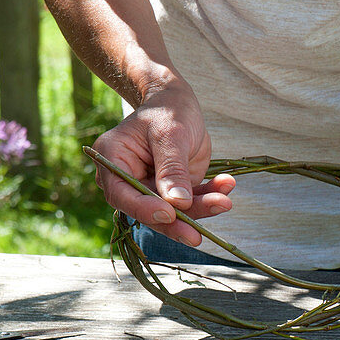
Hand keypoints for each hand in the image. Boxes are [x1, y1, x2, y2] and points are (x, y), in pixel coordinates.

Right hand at [92, 83, 234, 246]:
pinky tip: (227, 185)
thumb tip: (178, 204)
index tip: (169, 214)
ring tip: (224, 200)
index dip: (144, 209)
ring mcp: (151, 188)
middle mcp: (127, 180)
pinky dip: (210, 195)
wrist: (178, 102)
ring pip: (174, 211)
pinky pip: (192, 201)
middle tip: (197, 236)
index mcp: (112, 160)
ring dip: (201, 209)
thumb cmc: (167, 110)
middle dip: (177, 221)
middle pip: (149, 210)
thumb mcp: (170, 134)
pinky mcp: (173, 191)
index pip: (122, 194)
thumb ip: (172, 168)